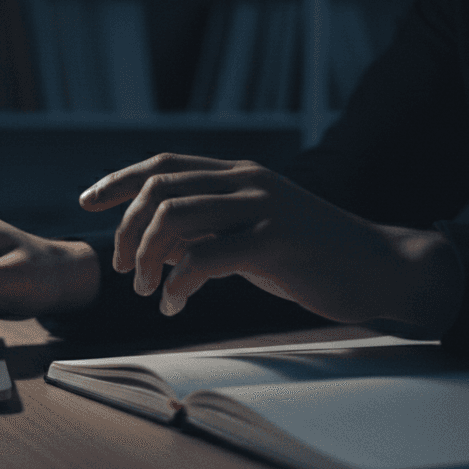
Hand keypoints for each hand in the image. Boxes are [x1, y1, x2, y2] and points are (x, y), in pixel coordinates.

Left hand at [79, 154, 461, 331]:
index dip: (118, 180)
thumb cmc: (313, 257)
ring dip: (146, 258)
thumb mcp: (256, 232)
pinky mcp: (275, 242)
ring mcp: (262, 208)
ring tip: (147, 290)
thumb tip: (159, 244)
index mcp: (240, 174)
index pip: (163, 165)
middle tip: (122, 270)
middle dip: (127, 231)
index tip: (87, 201)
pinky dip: (177, 284)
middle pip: (158, 190)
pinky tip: (175, 304)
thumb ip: (214, 228)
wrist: (381, 268)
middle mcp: (247, 181)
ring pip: (174, 219)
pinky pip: (204, 258)